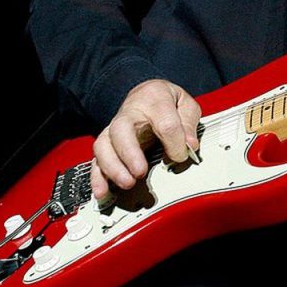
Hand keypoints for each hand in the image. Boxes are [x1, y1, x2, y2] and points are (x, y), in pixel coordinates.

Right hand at [91, 79, 200, 199]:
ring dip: (113, 167)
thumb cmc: (166, 100)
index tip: (181, 155)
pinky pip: (97, 159)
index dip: (175, 143)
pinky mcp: (108, 144)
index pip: (165, 122)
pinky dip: (97, 177)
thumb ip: (188, 123)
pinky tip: (102, 192)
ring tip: (127, 183)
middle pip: (122, 130)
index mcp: (154, 98)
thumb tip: (189, 145)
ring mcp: (115, 128)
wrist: (145, 94)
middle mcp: (129, 112)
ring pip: (104, 145)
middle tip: (140, 172)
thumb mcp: (185, 103)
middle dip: (129, 153)